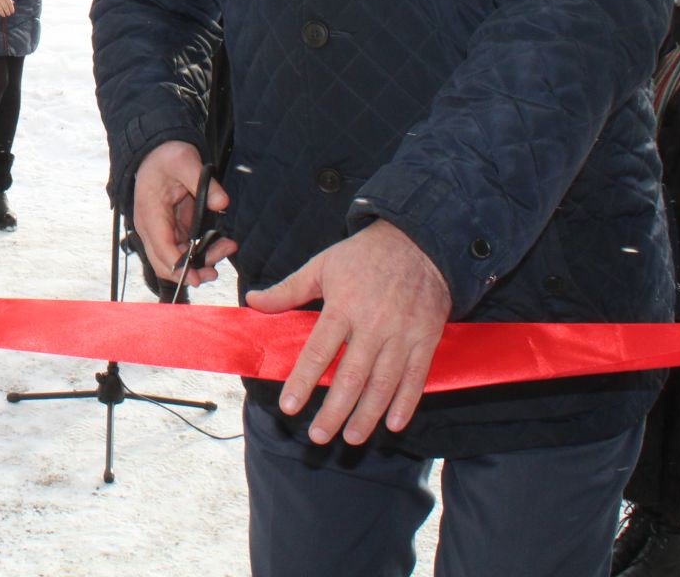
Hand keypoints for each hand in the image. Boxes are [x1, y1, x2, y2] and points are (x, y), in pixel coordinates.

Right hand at [132, 140, 236, 287]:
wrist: (159, 151)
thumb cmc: (167, 156)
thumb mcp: (185, 161)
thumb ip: (204, 182)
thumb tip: (222, 203)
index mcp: (150, 214)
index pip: (161, 248)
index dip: (178, 266)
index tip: (196, 277)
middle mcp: (152, 228)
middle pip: (165, 263)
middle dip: (189, 272)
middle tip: (215, 273)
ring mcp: (162, 230)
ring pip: (178, 259)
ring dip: (201, 261)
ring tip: (227, 248)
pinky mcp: (173, 229)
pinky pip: (186, 249)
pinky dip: (203, 251)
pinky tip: (222, 243)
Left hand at [246, 219, 452, 444]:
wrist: (420, 242)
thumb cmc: (364, 255)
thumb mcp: (322, 265)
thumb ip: (288, 289)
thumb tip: (253, 301)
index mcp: (343, 307)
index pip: (318, 352)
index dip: (303, 382)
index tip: (288, 406)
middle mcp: (373, 325)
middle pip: (351, 377)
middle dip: (334, 411)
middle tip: (318, 437)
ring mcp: (402, 335)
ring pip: (383, 384)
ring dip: (367, 415)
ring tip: (352, 438)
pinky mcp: (426, 339)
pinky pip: (415, 378)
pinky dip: (405, 403)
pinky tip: (392, 424)